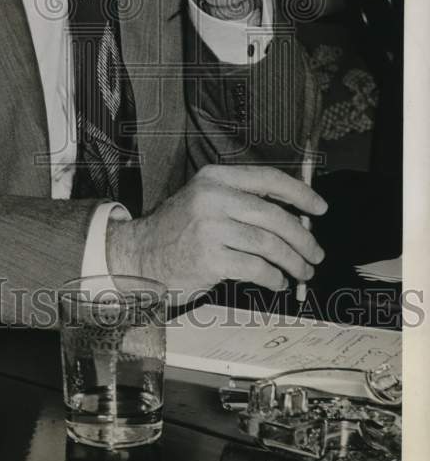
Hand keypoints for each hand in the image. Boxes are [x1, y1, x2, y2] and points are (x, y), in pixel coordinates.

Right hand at [107, 164, 326, 299]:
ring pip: (269, 245)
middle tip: (315, 254)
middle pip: (274, 216)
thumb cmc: (179, 230)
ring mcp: (210, 228)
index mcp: (215, 178)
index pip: (267, 179)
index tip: (320, 208)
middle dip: (303, 238)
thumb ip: (242, 201)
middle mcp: (212, 198)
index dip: (300, 193)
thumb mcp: (205, 200)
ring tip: (302, 272)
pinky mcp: (209, 259)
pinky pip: (256, 269)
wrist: (141, 254)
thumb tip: (294, 217)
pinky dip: (274, 278)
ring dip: (294, 262)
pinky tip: (277, 282)